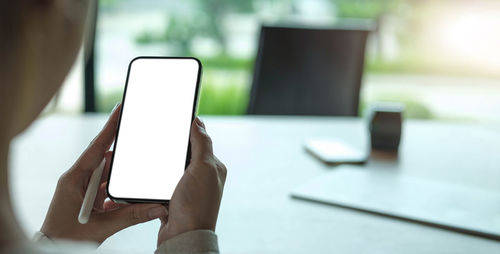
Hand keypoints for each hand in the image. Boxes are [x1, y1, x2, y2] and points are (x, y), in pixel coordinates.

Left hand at [40, 105, 167, 242]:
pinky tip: (124, 202)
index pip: (96, 147)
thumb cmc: (68, 237)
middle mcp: (77, 179)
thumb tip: (157, 208)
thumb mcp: (103, 226)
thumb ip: (132, 216)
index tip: (120, 109)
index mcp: (75, 178)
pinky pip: (105, 188)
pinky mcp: (86, 197)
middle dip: (123, 158)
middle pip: (105, 159)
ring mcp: (81, 188)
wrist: (53, 250)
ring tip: (132, 184)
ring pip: (107, 175)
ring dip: (120, 179)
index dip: (109, 127)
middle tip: (139, 147)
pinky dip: (117, 193)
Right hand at [157, 117, 226, 245]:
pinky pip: (161, 183)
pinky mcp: (173, 199)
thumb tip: (198, 121)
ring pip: (169, 168)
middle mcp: (202, 177)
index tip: (171, 122)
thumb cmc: (195, 205)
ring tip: (150, 162)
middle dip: (170, 150)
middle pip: (182, 154)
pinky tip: (148, 180)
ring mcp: (187, 189)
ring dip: (160, 167)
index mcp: (212, 167)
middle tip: (157, 143)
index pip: (199, 142)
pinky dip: (154, 182)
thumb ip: (202, 143)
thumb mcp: (203, 168)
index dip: (186, 132)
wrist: (181, 237)